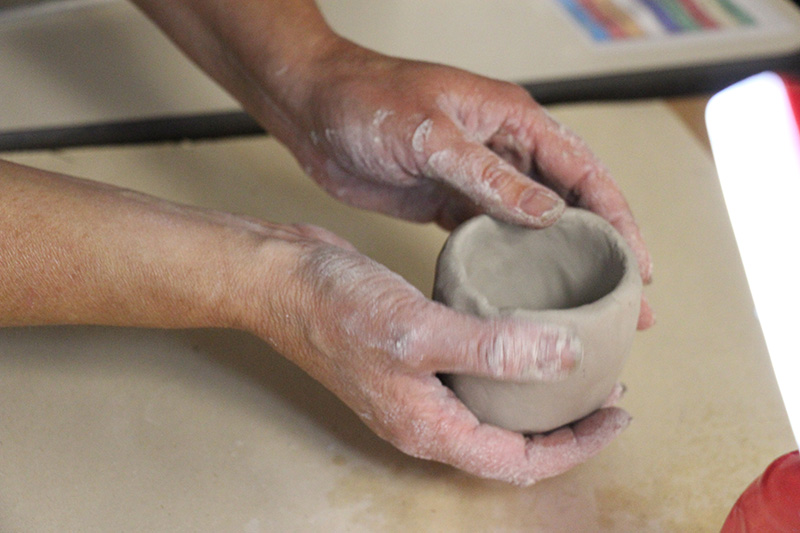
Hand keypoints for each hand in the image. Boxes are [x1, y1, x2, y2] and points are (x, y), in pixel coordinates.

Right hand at [242, 229, 630, 485]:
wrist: (280, 279)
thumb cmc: (333, 308)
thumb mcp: (419, 329)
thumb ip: (493, 348)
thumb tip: (565, 359)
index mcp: (429, 427)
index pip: (519, 460)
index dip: (576, 444)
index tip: (616, 414)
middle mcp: (425, 417)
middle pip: (510, 442)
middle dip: (563, 424)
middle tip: (606, 391)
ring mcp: (416, 388)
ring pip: (492, 408)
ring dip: (536, 394)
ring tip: (577, 365)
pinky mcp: (411, 357)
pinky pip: (470, 374)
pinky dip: (506, 363)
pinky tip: (522, 334)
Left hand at [277, 43, 653, 327]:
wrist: (312, 108)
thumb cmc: (365, 101)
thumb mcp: (428, 135)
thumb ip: (487, 173)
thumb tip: (549, 213)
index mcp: (512, 120)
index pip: (584, 171)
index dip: (616, 219)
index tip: (636, 266)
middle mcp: (504, 149)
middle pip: (570, 204)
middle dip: (601, 252)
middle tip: (628, 305)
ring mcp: (479, 178)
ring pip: (536, 226)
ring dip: (563, 266)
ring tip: (589, 313)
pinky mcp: (451, 203)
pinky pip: (495, 237)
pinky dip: (515, 266)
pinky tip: (528, 298)